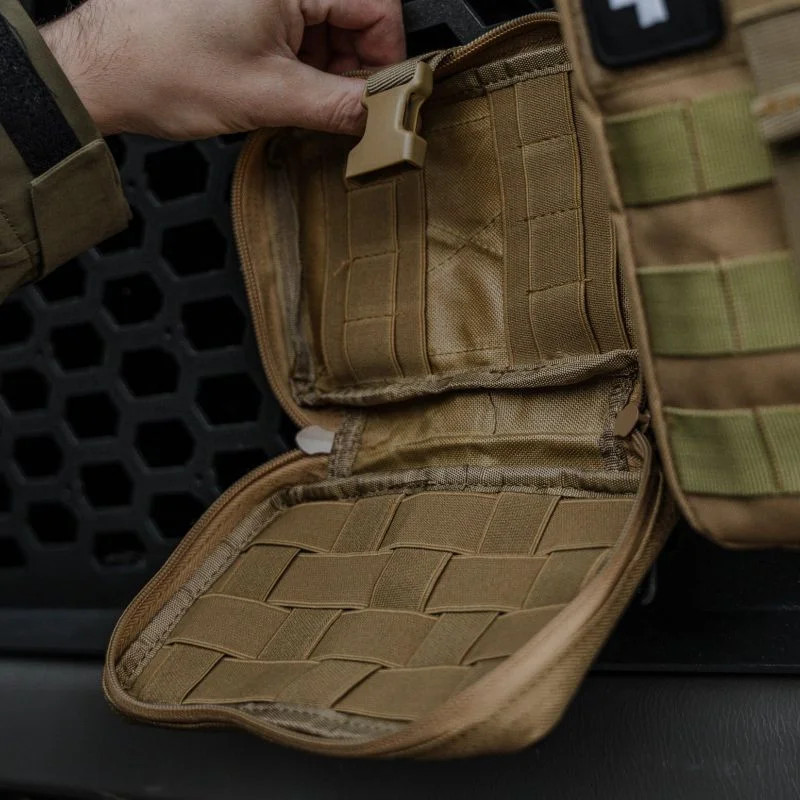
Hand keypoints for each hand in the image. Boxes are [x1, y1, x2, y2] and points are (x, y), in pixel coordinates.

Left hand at [40, 0, 404, 138]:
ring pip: (326, 24)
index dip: (384, 59)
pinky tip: (281, 88)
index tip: (377, 98)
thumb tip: (383, 117)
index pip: (378, 8)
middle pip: (353, 15)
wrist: (105, 69)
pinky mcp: (247, 3)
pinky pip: (296, 27)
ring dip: (323, 69)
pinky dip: (299, 62)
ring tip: (295, 101)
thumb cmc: (165, 67)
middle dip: (350, 67)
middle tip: (335, 109)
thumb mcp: (270, 96)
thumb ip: (340, 106)